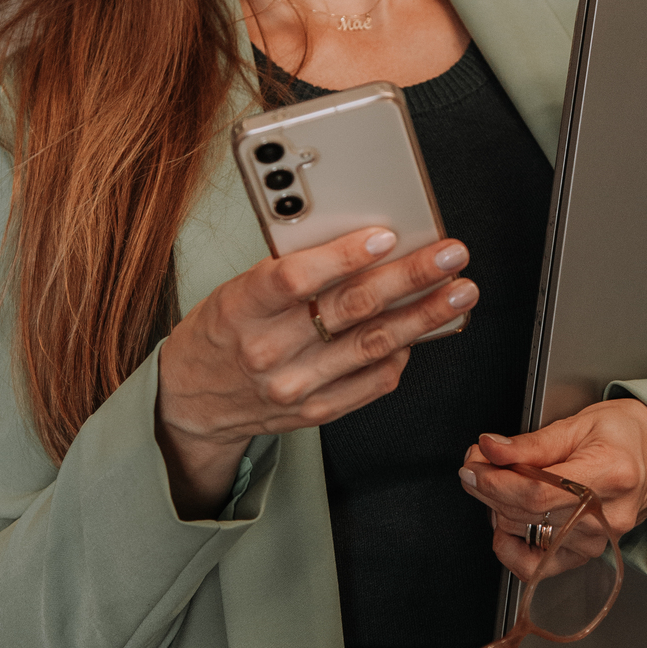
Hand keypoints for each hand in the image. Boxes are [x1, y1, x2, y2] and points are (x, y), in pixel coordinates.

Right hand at [157, 227, 477, 515]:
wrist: (189, 400)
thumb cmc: (220, 330)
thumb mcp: (235, 289)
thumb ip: (288, 270)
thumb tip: (358, 243)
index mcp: (242, 308)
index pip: (296, 278)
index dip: (344, 256)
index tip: (385, 236)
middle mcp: (269, 350)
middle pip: (350, 309)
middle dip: (409, 278)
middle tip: (449, 256)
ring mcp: (294, 386)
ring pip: (372, 345)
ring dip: (424, 316)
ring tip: (457, 292)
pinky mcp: (314, 411)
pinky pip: (371, 383)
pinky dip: (401, 356)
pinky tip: (422, 334)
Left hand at [457, 399, 646, 582]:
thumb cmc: (624, 434)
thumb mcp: (579, 424)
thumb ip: (532, 443)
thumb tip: (490, 449)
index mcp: (608, 475)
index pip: (538, 492)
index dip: (495, 482)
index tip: (472, 466)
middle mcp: (606, 516)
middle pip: (527, 513)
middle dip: (489, 487)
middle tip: (477, 463)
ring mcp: (598, 541)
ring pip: (525, 534)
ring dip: (497, 508)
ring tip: (498, 482)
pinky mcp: (589, 555)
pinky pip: (537, 567)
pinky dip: (512, 547)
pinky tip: (507, 522)